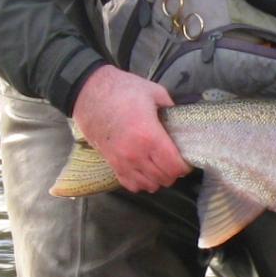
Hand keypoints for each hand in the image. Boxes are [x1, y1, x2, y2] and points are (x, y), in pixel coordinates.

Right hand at [69, 66, 191, 192]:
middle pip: (164, 178)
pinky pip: (131, 185)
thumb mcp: (154, 92)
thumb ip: (171, 107)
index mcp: (149, 136)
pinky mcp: (112, 164)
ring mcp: (122, 162)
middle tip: (175, 160)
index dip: (184, 166)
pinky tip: (145, 170)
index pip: (174, 166)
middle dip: (174, 172)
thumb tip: (180, 119)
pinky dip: (141, 182)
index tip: (186, 158)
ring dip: (158, 178)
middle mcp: (136, 154)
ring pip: (149, 185)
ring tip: (160, 166)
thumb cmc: (122, 90)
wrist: (89, 93)